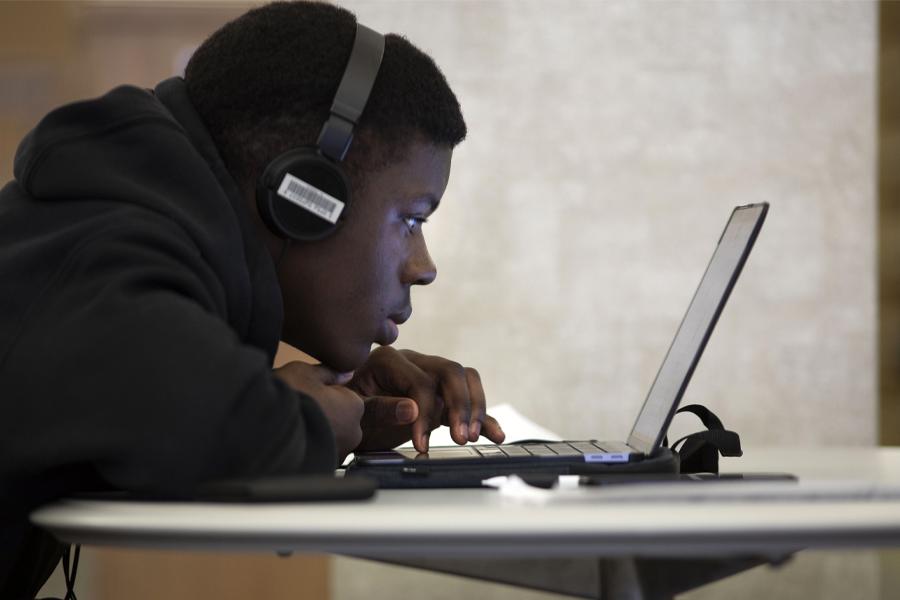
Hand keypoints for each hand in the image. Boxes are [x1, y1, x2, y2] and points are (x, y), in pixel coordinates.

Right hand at [273, 361, 364, 461]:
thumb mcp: (306, 373)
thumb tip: (345, 373)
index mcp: (354, 405)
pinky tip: (294, 441)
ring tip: (295, 425)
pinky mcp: (324, 467)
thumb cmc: (289, 398)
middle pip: (339, 419)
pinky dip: (309, 448)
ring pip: (329, 438)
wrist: (266, 432)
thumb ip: (329, 372)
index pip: (343, 396)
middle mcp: (353, 433)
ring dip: (316, 432)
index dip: (323, 393)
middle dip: (324, 415)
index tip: (308, 393)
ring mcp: (339, 453)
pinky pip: (319, 453)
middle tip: (300, 409)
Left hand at [347, 347, 504, 452]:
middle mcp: (413, 362)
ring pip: (465, 379)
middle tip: (460, 437)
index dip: (424, 413)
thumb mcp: (354, 411)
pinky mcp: (439, 396)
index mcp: (388, 360)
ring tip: (473, 436)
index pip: (420, 382)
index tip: (421, 443)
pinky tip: (495, 433)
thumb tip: (412, 409)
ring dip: (474, 408)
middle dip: (460, 405)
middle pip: (450, 372)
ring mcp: (429, 376)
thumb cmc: (343, 410)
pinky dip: (482, 416)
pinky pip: (467, 399)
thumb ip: (380, 407)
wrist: (340, 415)